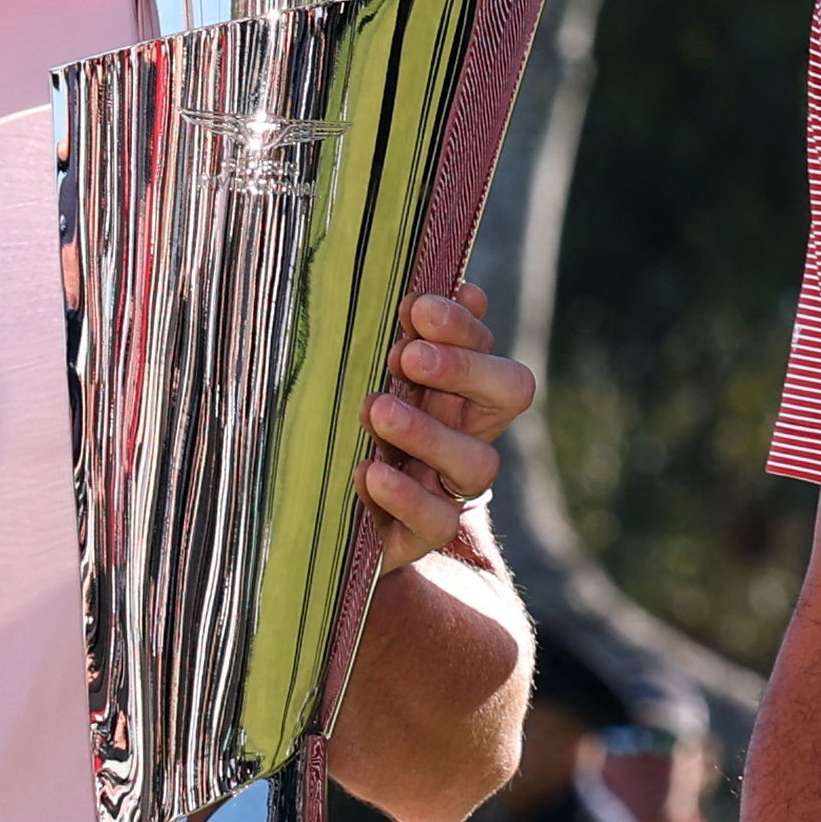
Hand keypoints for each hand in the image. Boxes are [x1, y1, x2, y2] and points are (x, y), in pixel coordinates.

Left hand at [361, 286, 530, 574]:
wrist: (311, 520)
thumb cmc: (337, 429)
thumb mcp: (357, 380)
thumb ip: (398, 338)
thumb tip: (447, 284)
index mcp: (460, 392)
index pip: (489, 349)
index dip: (464, 328)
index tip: (415, 309)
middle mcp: (466, 435)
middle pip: (509, 393)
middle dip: (462, 367)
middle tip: (405, 355)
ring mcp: (448, 489)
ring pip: (478, 464)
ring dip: (429, 431)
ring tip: (377, 410)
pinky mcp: (419, 537)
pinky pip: (436, 521)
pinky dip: (405, 495)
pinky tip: (368, 472)